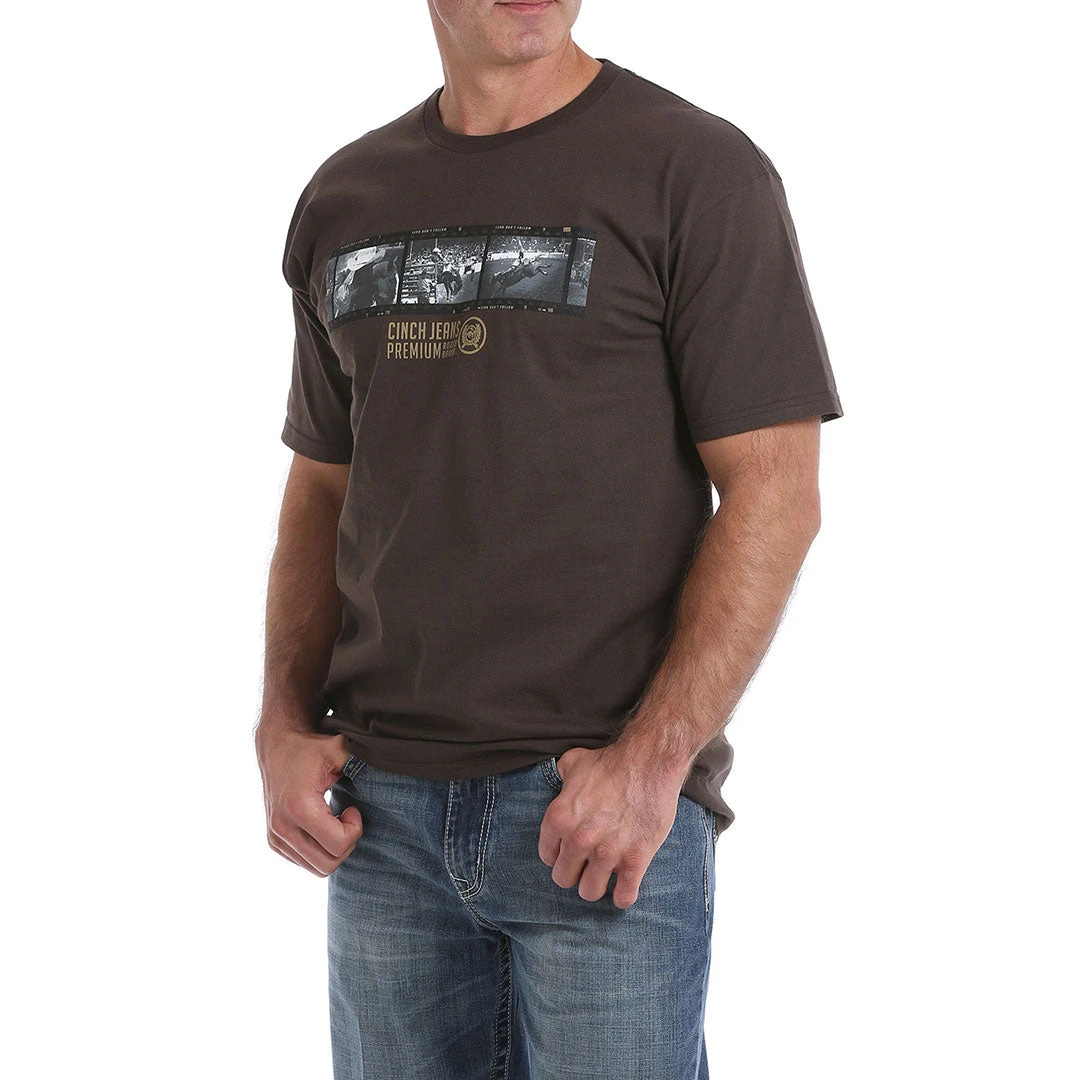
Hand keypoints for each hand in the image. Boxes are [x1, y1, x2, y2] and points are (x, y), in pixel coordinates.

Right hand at [255, 724, 363, 876]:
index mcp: (299, 808)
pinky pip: (304, 863)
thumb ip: (359, 761)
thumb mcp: (337, 750)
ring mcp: (276, 837)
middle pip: (328, 865)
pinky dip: (319, 851)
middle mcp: (283, 828)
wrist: (277, 747)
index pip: (338, 845)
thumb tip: (387, 764)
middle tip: (346, 819)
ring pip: (316, 869)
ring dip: (332, 849)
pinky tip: (322, 826)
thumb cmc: (309, 749)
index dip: (354, 830)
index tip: (352, 809)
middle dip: (346, 844)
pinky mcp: (274, 841)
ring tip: (334, 822)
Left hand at [538, 744, 683, 908]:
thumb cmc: (612, 761)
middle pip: (564, 879)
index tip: (570, 851)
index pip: (547, 856)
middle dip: (575, 872)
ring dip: (596, 885)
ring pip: (590, 892)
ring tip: (604, 874)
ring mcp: (606, 853)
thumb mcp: (575, 762)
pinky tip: (624, 887)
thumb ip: (562, 775)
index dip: (559, 854)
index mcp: (559, 818)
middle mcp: (578, 839)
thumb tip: (561, 780)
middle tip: (587, 863)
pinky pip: (623, 897)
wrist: (650, 762)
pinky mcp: (635, 860)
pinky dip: (622, 896)